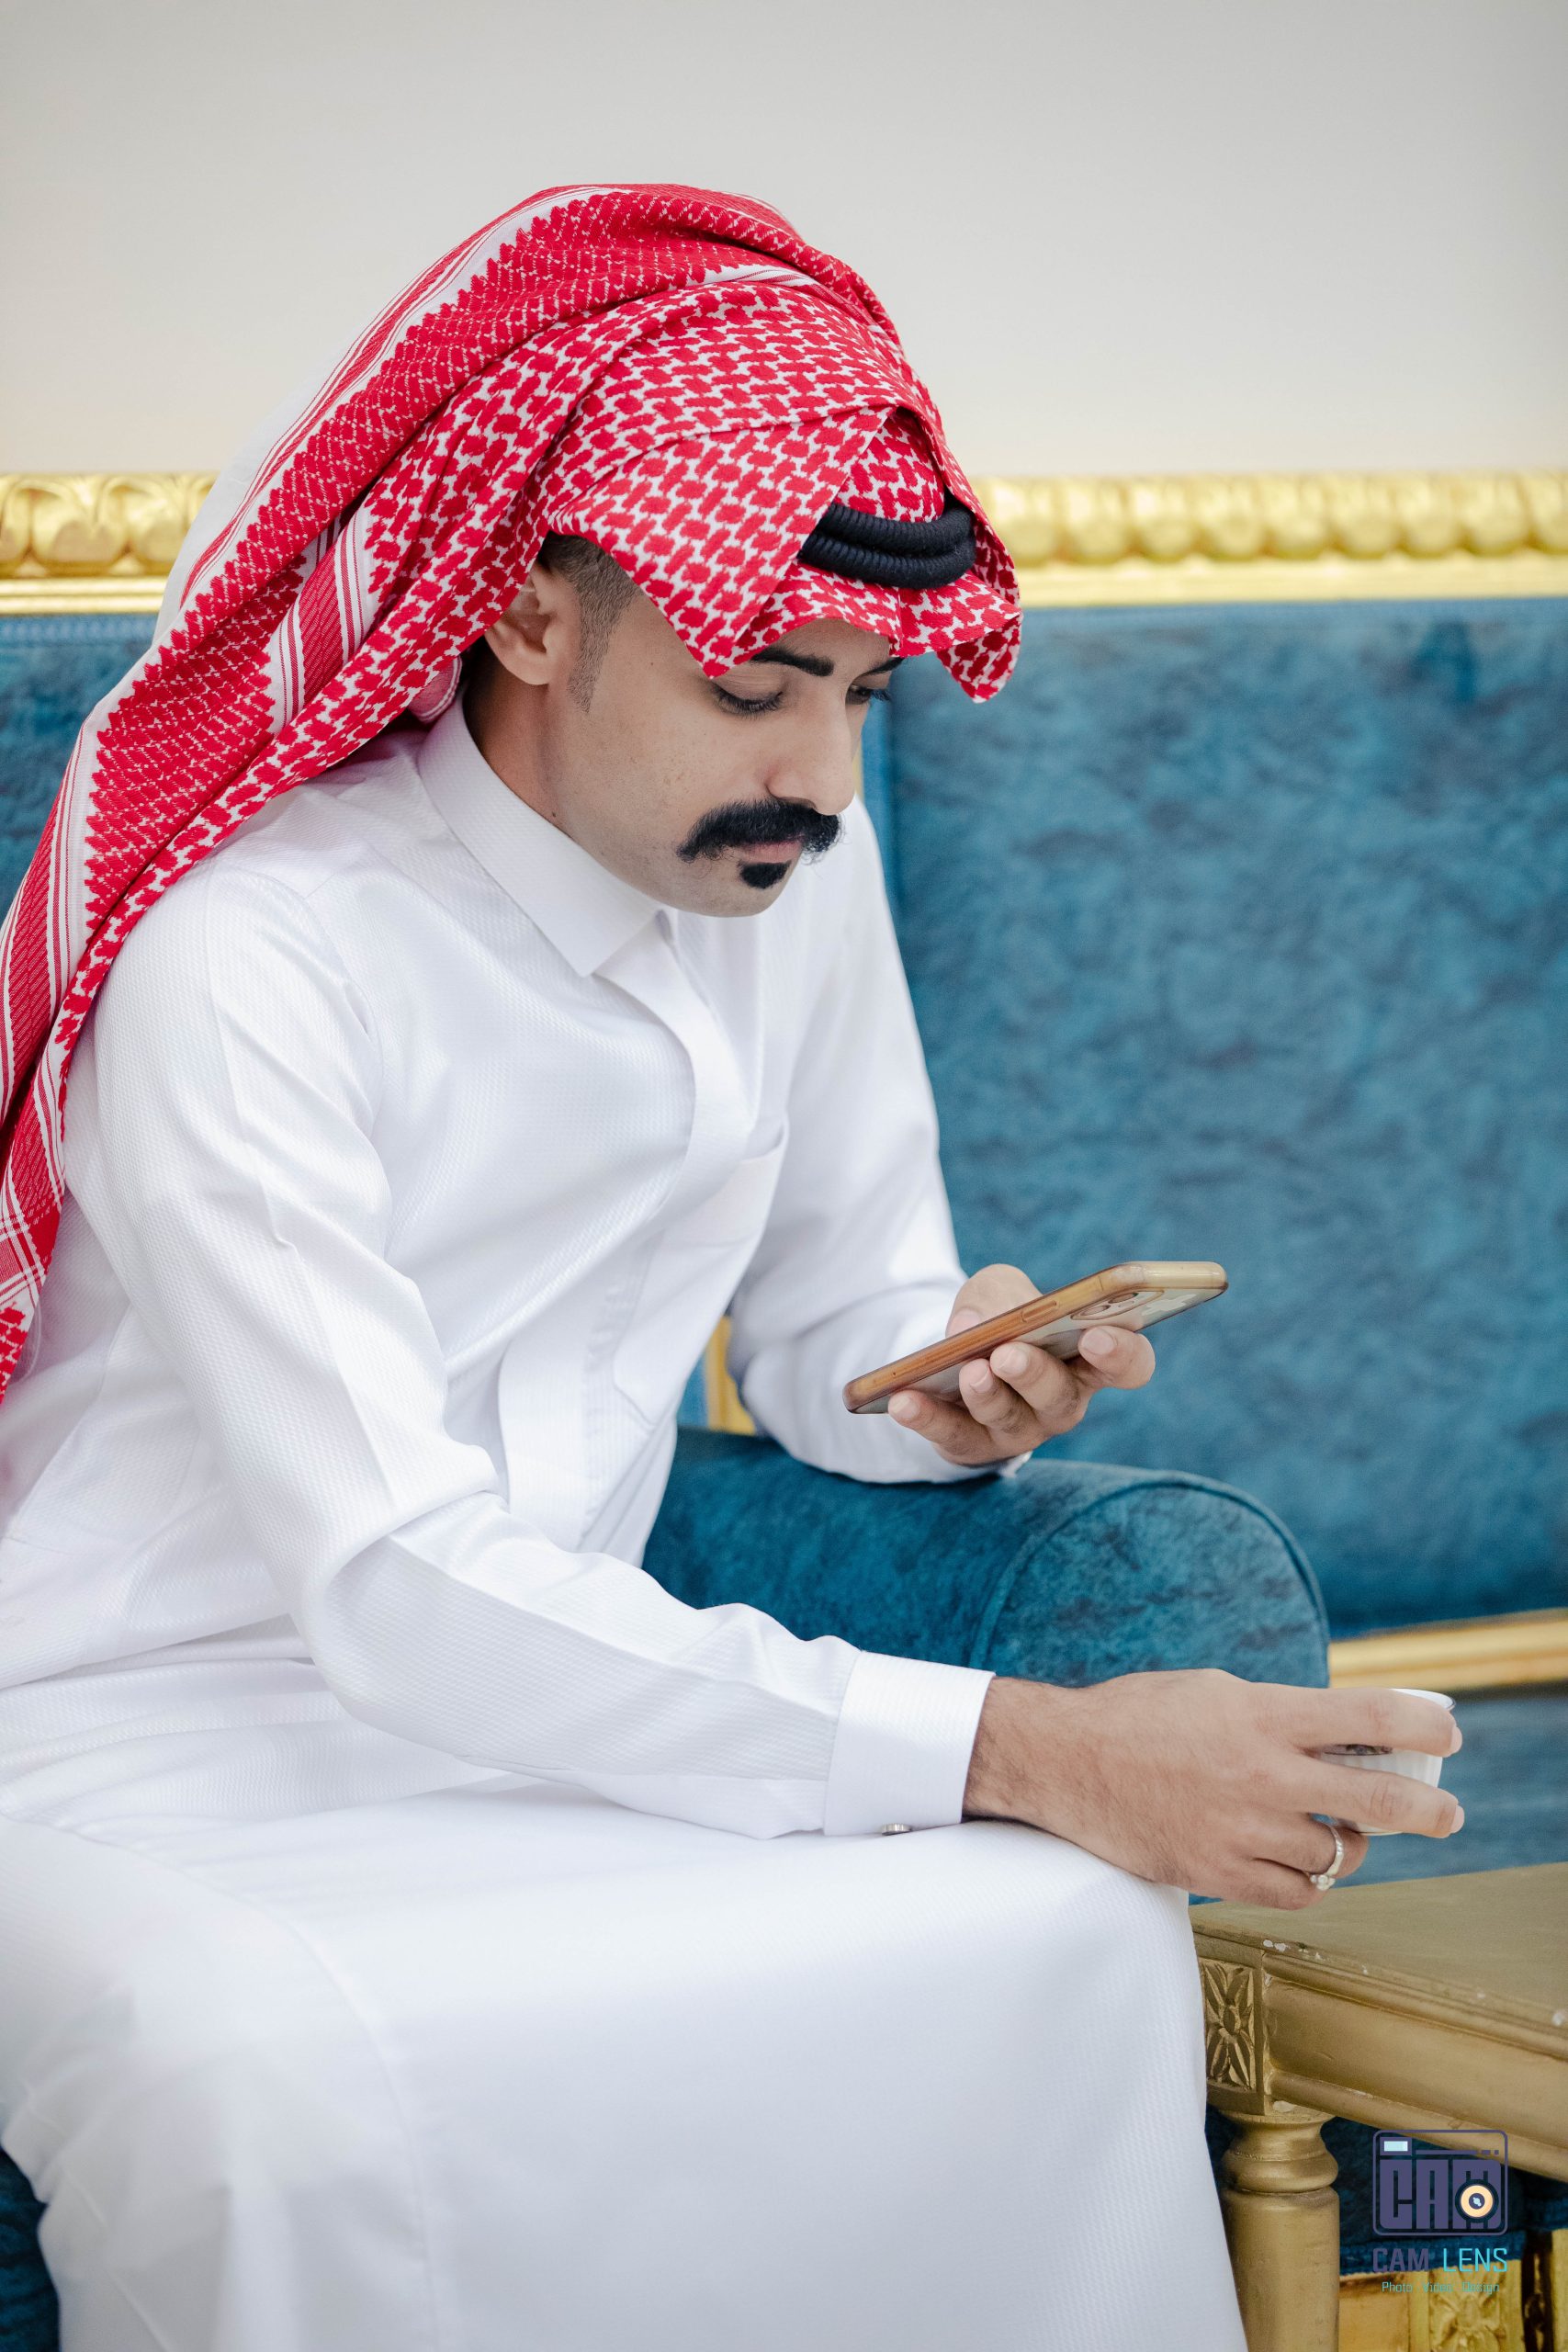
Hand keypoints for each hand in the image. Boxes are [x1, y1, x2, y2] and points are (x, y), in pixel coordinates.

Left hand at [887, 1262, 1155, 1466]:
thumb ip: (997, 1294)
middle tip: (1009, 1355)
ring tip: (967, 1372)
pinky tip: (903, 1400)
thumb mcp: (999, 1290)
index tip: (1097, 1333)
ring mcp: (1020, 1430)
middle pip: (1060, 1396)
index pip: (1129, 1364)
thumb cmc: (999, 1319)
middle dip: (1034, 1374)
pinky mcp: (973, 1448)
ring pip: (1008, 1419)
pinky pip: (953, 1438)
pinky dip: (927, 1419)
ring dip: (986, 1396)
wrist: (957, 1359)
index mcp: (1089, 1360)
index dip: (1121, 1352)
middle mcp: (1063, 1401)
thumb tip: (973, 1325)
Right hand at [963, 1672, 1464, 1906]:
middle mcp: (1264, 1772)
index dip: (1425, 1725)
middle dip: (1429, 1809)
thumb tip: (1347, 1734)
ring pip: (1337, 1854)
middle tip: (1448, 1814)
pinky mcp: (1217, 1871)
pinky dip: (1309, 1882)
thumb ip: (1280, 1712)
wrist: (1064, 1760)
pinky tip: (1301, 1866)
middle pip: (1380, 1799)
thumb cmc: (1139, 1717)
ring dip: (1346, 1845)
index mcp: (1264, 1713)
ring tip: (1334, 1834)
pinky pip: (1297, 1892)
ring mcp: (1243, 1827)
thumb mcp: (1216, 1690)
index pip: (1372, 1715)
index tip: (1448, 1733)